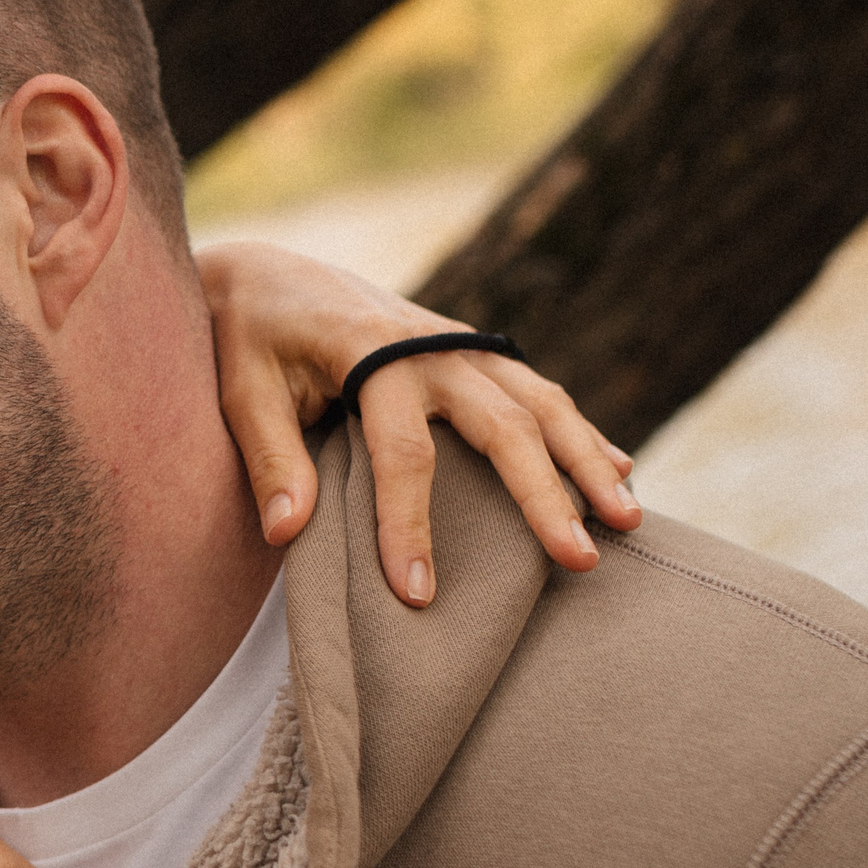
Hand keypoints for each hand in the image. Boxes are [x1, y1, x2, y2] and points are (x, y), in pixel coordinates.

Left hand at [196, 240, 643, 606]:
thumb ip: (269, 455)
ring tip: (628, 521)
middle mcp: (430, 345)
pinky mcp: (471, 351)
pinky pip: (538, 391)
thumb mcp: (240, 389)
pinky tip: (617, 470)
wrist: (266, 274)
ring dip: (587, 459)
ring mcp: (459, 344)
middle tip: (579, 559)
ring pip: (541, 402)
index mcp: (368, 351)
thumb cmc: (247, 338)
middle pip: (503, 425)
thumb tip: (285, 532)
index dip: (409, 524)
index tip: (417, 593)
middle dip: (544, 495)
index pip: (402, 452)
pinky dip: (579, 431)